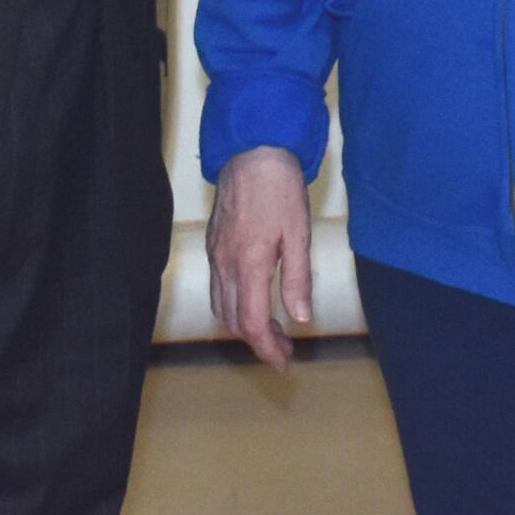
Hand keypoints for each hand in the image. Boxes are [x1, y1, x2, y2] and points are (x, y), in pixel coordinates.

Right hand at [207, 146, 317, 370]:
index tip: (283, 364)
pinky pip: (217, 287)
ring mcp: (215, 254)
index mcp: (248, 265)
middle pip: (233, 321)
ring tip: (271, 328)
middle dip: (258, 342)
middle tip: (284, 349)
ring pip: (220, 306)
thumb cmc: (280, 188)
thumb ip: (298, 279)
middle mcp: (225, 264)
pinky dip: (233, 304)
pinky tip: (254, 298)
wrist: (253, 150)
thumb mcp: (299, 234)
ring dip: (243, 325)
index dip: (267, 350)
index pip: (252, 324)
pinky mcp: (213, 244)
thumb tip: (301, 318)